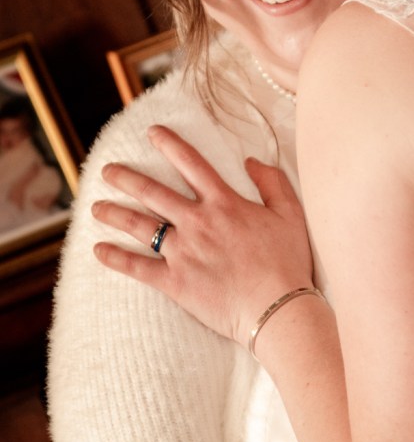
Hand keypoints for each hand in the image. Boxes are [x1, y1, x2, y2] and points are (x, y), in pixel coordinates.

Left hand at [92, 124, 314, 346]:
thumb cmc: (287, 262)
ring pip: (139, 226)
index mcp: (224, 203)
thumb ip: (272, 182)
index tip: (152, 133)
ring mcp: (183, 252)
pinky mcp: (175, 281)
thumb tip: (252, 161)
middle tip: (108, 170)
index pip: (191, 164)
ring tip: (96, 207)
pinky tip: (98, 250)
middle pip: (153, 192)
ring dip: (114, 213)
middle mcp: (197, 222)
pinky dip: (116, 258)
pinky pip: (138, 267)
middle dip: (126, 178)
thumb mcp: (290, 213)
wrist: (277, 308)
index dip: (170, 144)